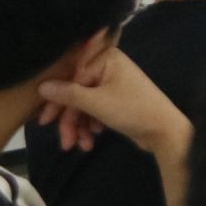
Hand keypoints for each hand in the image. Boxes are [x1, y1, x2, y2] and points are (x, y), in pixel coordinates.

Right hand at [38, 47, 189, 159]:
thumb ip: (68, 94)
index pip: (71, 79)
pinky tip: (93, 139)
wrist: (163, 130)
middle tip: (66, 143)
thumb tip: (42, 86)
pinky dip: (91, 125)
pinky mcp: (116, 101)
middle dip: (71, 120)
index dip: (57, 102)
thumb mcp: (96, 103)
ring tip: (83, 146)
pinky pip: (95, 111)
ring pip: (84, 105)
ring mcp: (113, 84)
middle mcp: (109, 67)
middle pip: (77, 94)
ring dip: (80, 127)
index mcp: (106, 59)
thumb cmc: (131, 110)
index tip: (44, 121)